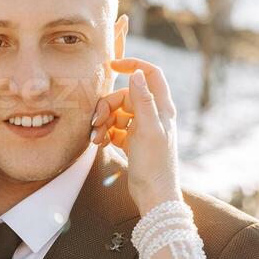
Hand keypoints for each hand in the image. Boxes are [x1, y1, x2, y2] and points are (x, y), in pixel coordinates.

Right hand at [91, 55, 181, 212]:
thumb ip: (143, 101)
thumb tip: (138, 74)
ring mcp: (142, 128)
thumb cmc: (154, 163)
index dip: (133, 65)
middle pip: (126, 96)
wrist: (154, 193)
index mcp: (162, 108)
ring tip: (96, 138)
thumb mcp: (148, 130)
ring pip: (118, 113)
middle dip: (108, 106)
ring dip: (104, 122)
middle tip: (96, 121)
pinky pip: (115, 129)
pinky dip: (106, 133)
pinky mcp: (133, 142)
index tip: (112, 66)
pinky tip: (99, 144)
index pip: (151, 74)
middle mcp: (153, 115)